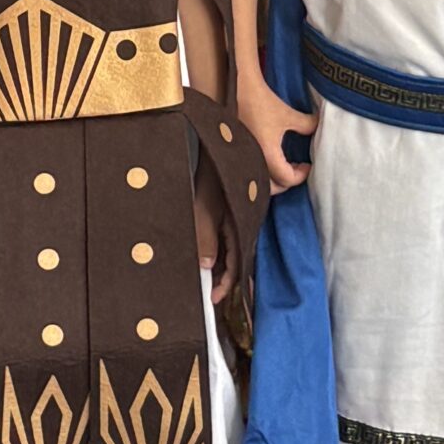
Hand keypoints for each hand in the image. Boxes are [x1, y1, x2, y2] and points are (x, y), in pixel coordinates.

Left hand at [191, 169, 241, 307]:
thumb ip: (205, 236)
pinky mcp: (230, 209)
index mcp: (237, 225)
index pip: (235, 264)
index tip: (214, 298)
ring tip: (207, 279)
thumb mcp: (203, 206)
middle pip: (235, 258)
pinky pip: (226, 236)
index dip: (226, 283)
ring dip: (220, 264)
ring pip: (231, 248)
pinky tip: (207, 254)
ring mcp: (236, 216)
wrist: (220, 145)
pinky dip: (217, 249)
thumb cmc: (213, 171)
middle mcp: (239, 223)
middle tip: (210, 294)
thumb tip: (205, 265)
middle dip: (224, 279)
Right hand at [238, 76, 316, 193]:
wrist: (236, 86)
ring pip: (257, 181)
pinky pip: (249, 169)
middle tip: (296, 169)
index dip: (301, 175)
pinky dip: (260, 171)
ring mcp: (241, 156)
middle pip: (271, 187)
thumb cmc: (261, 100)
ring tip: (281, 165)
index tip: (307, 164)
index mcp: (266, 155)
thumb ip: (307, 125)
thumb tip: (317, 130)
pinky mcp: (235, 149)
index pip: (287, 179)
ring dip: (272, 179)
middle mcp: (252, 160)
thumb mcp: (289, 114)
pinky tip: (266, 157)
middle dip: (286, 181)